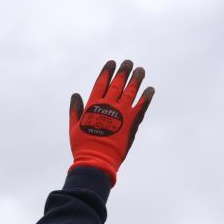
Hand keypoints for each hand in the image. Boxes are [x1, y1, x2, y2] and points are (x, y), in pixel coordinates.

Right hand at [69, 60, 153, 184]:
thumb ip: (75, 110)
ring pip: (131, 91)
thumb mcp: (74, 127)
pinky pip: (142, 106)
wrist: (97, 160)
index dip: (107, 72)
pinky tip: (150, 89)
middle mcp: (108, 105)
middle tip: (128, 63)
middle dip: (123, 71)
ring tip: (140, 70)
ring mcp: (122, 113)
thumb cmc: (83, 146)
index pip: (101, 83)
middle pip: (118, 84)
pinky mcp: (132, 122)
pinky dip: (147, 97)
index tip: (112, 63)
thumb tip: (75, 95)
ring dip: (136, 79)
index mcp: (93, 105)